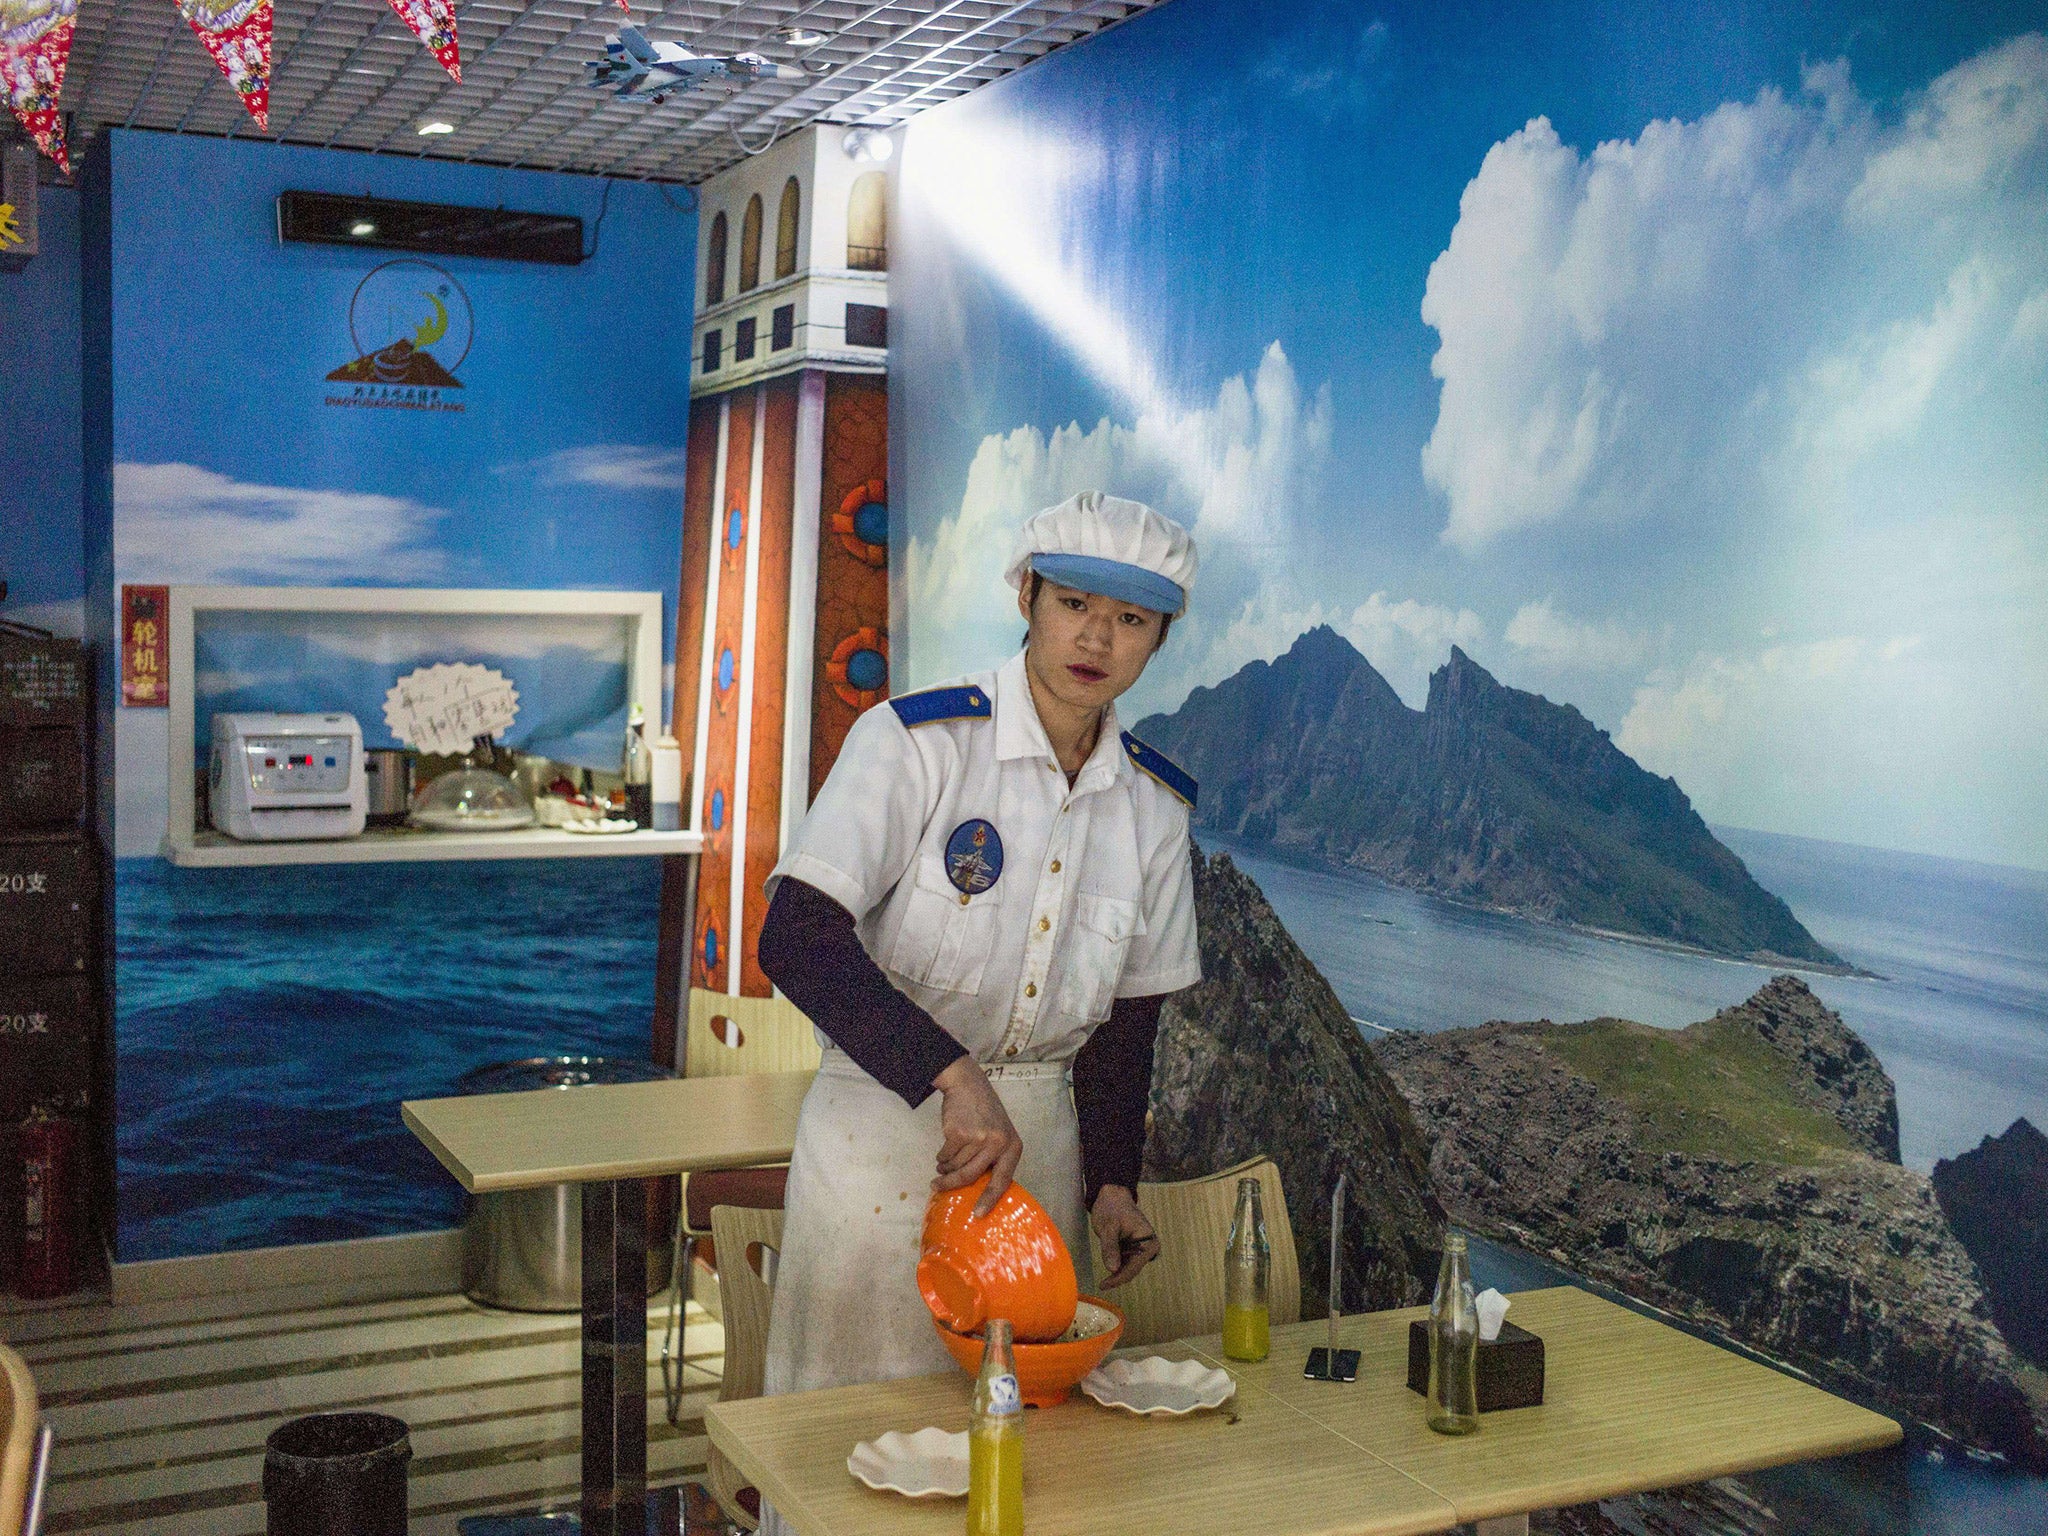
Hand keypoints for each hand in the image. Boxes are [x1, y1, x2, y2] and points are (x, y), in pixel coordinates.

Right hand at [932, 1058, 1023, 1216]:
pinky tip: (943, 1149)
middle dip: (951, 1184)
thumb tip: (979, 1189)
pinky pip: (946, 1155)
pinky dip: (941, 1156)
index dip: (989, 1199)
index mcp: (1012, 1148)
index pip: (1002, 1181)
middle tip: (937, 1187)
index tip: (978, 1214)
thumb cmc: (984, 1114)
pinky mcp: (959, 1133)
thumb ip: (993, 1158)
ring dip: (945, 1167)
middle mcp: (998, 1144)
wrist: (968, 1085)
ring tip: (943, 1162)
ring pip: (956, 1166)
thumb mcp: (999, 1134)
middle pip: (971, 1176)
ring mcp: (979, 1138)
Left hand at [1090, 1186, 1157, 1288]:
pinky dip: (1117, 1264)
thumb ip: (1110, 1248)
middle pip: (1133, 1270)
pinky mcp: (1135, 1248)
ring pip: (1129, 1268)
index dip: (1119, 1278)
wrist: (1112, 1195)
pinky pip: (1126, 1261)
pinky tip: (1109, 1263)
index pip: (1134, 1267)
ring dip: (1117, 1272)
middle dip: (1118, 1277)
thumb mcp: (1108, 1227)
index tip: (1104, 1285)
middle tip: (1102, 1285)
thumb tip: (1113, 1269)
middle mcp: (1149, 1246)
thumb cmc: (1111, 1208)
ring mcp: (1142, 1248)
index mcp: (1148, 1241)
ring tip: (1104, 1276)